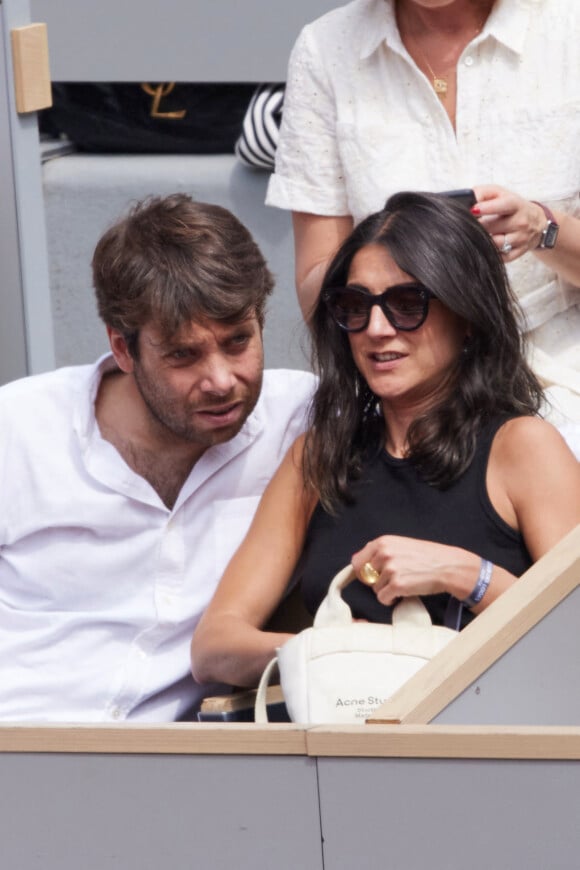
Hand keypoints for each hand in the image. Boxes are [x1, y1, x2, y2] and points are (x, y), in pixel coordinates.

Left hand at [351, 535, 467, 606]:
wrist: (447, 566)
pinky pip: (382, 598)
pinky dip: (390, 599)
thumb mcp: (401, 545)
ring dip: (386, 590)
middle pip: (365, 577)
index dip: (363, 571)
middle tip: (392, 580)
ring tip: (402, 583)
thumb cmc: (426, 556)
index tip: (371, 576)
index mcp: (383, 542)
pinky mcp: (397, 585)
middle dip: (376, 581)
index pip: (357, 560)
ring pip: (374, 589)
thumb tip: (360, 561)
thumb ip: (381, 551)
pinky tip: (401, 593)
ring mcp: (390, 569)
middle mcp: (384, 554)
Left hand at [471, 185, 545, 261]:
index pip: (502, 205)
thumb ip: (483, 193)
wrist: (537, 222)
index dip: (486, 208)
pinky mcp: (518, 252)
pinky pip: (498, 256)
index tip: (472, 210)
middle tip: (468, 224)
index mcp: (516, 205)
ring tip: (479, 234)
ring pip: (494, 244)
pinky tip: (488, 244)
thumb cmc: (513, 207)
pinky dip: (490, 252)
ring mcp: (520, 239)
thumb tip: (468, 199)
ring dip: (482, 240)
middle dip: (477, 226)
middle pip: (491, 228)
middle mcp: (520, 222)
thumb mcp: (501, 193)